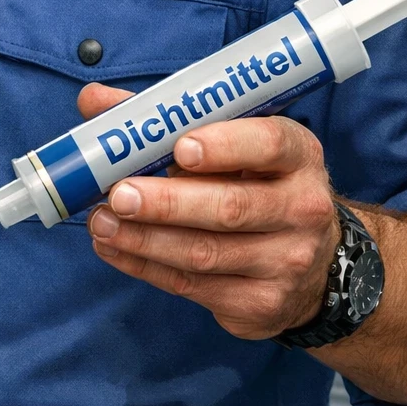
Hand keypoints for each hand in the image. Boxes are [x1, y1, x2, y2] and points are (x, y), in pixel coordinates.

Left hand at [76, 83, 339, 340]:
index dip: (225, 145)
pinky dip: (145, 267)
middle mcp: (302, 209)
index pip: (269, 144)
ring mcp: (287, 261)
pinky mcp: (261, 304)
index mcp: (298, 156)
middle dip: (167, 202)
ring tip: (101, 222)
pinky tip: (113, 249)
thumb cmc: (255, 185)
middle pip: (230, 207)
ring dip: (144, 239)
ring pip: (205, 253)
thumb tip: (95, 101)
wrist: (311, 266)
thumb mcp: (232, 144)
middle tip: (118, 194)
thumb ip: (168, 120)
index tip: (180, 148)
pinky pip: (193, 286)